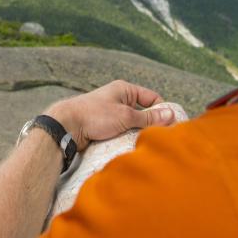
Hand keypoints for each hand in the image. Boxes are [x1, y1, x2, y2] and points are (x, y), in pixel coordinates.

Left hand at [44, 80, 175, 150]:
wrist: (66, 127)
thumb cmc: (94, 116)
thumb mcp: (125, 116)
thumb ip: (148, 117)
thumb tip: (171, 115)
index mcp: (125, 90)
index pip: (152, 98)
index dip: (162, 110)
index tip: (172, 125)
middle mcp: (118, 100)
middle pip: (143, 113)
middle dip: (151, 125)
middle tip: (160, 138)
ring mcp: (111, 114)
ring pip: (132, 125)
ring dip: (138, 134)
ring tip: (146, 145)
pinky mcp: (104, 127)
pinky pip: (121, 133)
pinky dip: (127, 139)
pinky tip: (132, 148)